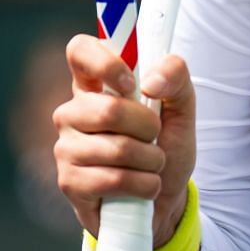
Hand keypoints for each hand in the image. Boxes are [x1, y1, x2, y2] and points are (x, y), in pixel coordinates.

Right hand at [53, 36, 196, 245]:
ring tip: (153, 165)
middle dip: (149, 127)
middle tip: (155, 137)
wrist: (164, 199)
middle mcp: (73, 112)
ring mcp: (66, 147)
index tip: (131, 82)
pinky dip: (143, 185)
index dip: (105, 61)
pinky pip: (113, 179)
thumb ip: (176, 77)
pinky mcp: (69, 182)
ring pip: (116, 148)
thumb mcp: (182, 107)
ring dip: (151, 160)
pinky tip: (143, 187)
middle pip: (109, 109)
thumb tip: (150, 81)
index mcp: (95, 84)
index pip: (80, 50)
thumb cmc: (165, 146)